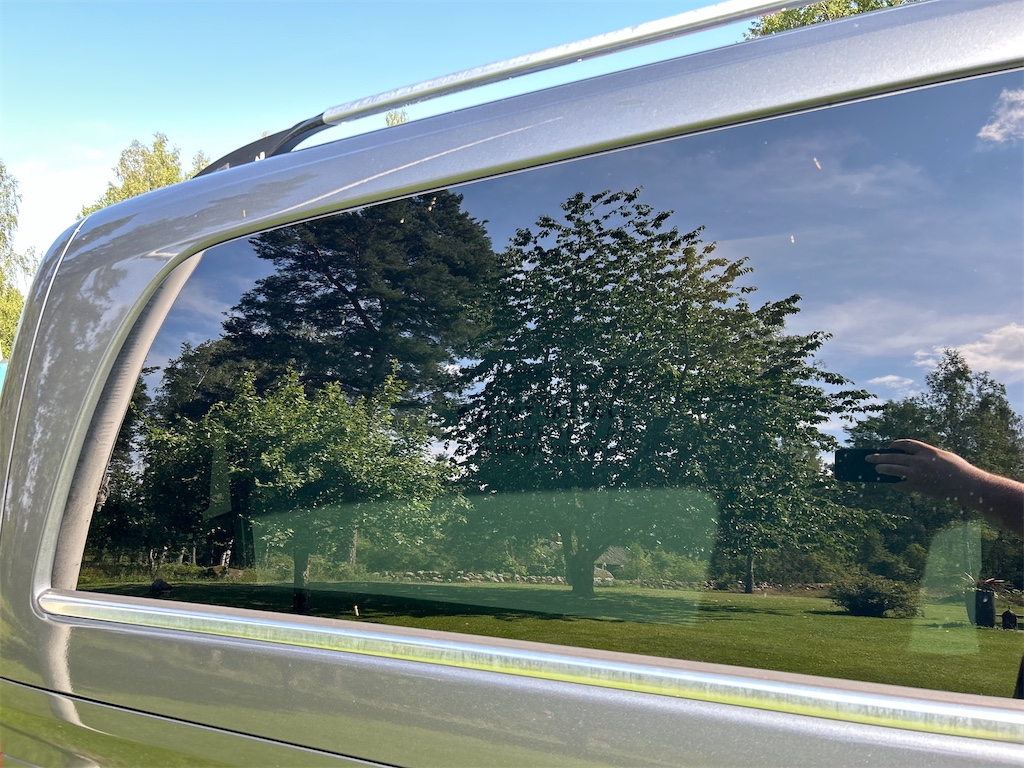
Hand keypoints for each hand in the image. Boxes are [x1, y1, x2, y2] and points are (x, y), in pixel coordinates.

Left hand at [866, 439, 980, 497]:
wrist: (967, 485)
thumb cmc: (958, 470)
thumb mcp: (943, 456)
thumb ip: (926, 455)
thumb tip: (909, 458)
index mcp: (927, 451)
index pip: (905, 444)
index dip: (895, 445)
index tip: (889, 447)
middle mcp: (919, 461)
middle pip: (893, 456)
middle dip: (879, 457)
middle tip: (868, 457)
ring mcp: (917, 474)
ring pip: (893, 470)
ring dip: (882, 469)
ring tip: (876, 468)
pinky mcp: (918, 486)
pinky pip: (901, 484)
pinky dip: (894, 483)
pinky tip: (890, 482)